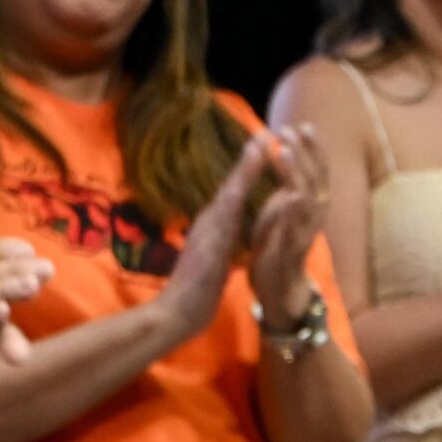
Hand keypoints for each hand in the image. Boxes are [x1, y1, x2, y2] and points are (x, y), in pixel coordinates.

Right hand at [153, 135, 271, 342]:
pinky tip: (257, 180)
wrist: (177, 311)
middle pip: (232, 183)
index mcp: (212, 226)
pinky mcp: (212, 236)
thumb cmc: (193, 290)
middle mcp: (209, 220)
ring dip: (249, 164)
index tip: (261, 148)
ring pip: (232, 188)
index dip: (247, 171)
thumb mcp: (211, 261)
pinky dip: (244, 188)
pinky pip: (232, 208)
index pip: (233, 193)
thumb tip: (225, 236)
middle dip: (250, 158)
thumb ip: (217, 245)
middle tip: (265, 131)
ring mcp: (209, 226)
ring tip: (264, 140)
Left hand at [246, 125, 329, 327]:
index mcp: (308, 204)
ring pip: (308, 199)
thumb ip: (286, 185)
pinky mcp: (292, 250)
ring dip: (297, 173)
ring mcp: (304, 232)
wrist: (278, 288)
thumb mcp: (281, 209)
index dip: (312, 149)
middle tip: (291, 129)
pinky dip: (294, 210)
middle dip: (306, 153)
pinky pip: (296, 229)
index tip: (302, 124)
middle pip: (317, 179)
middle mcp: (313, 216)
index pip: (316, 171)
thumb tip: (285, 154)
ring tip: (284, 151)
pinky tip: (289, 194)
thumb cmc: (277, 244)